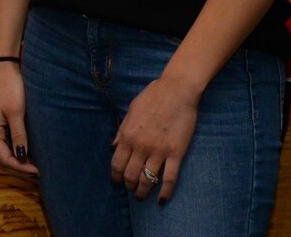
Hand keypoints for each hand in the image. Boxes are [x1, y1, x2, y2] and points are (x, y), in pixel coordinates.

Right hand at [0, 63, 37, 174]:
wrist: (5, 68)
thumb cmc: (9, 87)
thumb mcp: (16, 112)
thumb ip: (19, 135)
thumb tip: (22, 157)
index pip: (4, 159)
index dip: (21, 168)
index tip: (38, 171)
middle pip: (2, 160)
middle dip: (19, 169)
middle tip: (38, 174)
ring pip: (4, 153)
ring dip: (18, 162)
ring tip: (36, 167)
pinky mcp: (0, 123)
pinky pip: (7, 144)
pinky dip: (18, 152)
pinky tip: (30, 154)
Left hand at [110, 77, 198, 202]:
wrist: (177, 90)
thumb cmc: (153, 97)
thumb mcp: (131, 111)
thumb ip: (121, 130)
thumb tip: (113, 146)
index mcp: (127, 135)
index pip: (116, 164)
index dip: (115, 177)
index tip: (117, 183)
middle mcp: (140, 146)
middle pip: (130, 175)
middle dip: (128, 186)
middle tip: (130, 189)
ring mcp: (158, 151)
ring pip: (147, 180)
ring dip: (142, 192)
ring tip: (141, 196)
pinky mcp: (176, 153)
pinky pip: (169, 178)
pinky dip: (165, 192)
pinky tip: (161, 200)